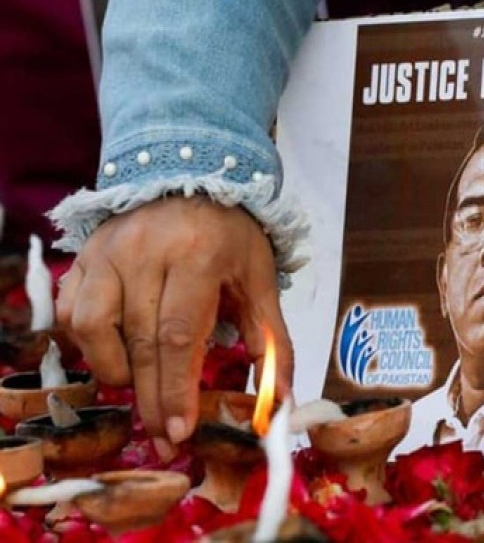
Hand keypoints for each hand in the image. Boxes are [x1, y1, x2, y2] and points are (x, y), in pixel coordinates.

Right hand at [55, 196, 293, 457]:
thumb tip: (281, 400)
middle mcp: (145, 252)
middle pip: (141, 341)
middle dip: (151, 399)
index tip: (181, 430)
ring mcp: (107, 253)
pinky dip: (88, 343)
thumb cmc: (231, 235)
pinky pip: (72, 311)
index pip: (179, 336)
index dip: (177, 389)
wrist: (191, 175)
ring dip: (116, 370)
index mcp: (196, 256)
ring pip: (94, 328)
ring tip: (141, 386)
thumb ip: (271, 340)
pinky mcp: (83, 256)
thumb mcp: (261, 279)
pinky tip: (114, 354)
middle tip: (165, 438)